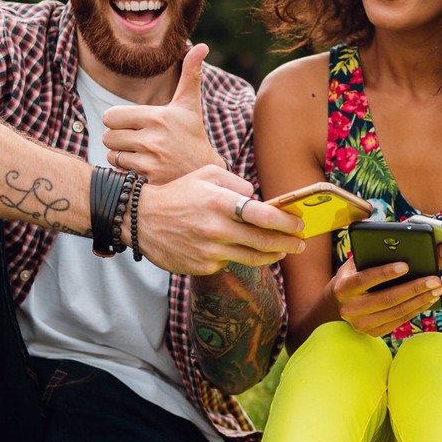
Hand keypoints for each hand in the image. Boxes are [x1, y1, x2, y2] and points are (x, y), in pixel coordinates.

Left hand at [102, 43, 224, 182]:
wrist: (206, 172)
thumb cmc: (193, 134)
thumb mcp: (190, 105)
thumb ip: (190, 74)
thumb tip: (201, 45)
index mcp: (158, 117)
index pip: (111, 116)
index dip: (117, 119)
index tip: (130, 123)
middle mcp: (153, 139)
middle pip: (108, 136)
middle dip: (117, 138)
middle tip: (134, 139)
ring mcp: (150, 162)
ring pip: (112, 155)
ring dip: (120, 155)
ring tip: (140, 154)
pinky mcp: (148, 180)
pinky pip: (119, 172)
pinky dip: (126, 172)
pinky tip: (142, 168)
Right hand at [132, 165, 306, 274]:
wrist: (140, 220)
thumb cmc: (179, 194)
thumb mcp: (206, 175)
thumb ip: (237, 183)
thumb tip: (259, 199)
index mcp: (219, 202)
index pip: (263, 215)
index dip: (286, 222)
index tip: (299, 224)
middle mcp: (216, 228)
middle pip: (263, 241)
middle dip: (288, 242)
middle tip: (301, 243)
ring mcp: (209, 250)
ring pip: (252, 257)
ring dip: (273, 255)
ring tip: (283, 251)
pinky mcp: (202, 266)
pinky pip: (229, 263)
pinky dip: (238, 257)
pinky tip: (241, 251)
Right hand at [329, 256, 441, 337]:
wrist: (338, 304)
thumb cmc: (352, 276)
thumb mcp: (355, 265)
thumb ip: (371, 257)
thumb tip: (400, 247)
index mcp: (343, 288)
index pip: (365, 280)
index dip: (385, 273)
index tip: (406, 265)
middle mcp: (350, 309)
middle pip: (387, 299)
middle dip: (414, 289)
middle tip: (435, 280)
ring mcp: (361, 324)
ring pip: (396, 312)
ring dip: (420, 300)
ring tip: (438, 289)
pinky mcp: (372, 333)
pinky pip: (399, 321)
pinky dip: (416, 309)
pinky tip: (428, 299)